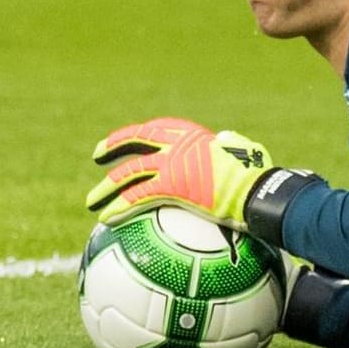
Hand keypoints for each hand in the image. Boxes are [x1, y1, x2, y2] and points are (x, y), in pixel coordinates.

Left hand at [85, 118, 275, 228]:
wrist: (257, 191)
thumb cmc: (258, 177)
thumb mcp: (246, 151)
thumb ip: (231, 144)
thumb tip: (226, 139)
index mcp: (194, 135)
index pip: (158, 129)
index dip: (139, 134)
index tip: (127, 139)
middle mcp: (178, 144)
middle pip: (136, 141)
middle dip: (113, 147)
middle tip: (97, 156)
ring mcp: (173, 164)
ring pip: (129, 172)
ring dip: (106, 187)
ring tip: (91, 202)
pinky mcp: (171, 185)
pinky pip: (137, 196)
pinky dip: (118, 206)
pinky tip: (105, 218)